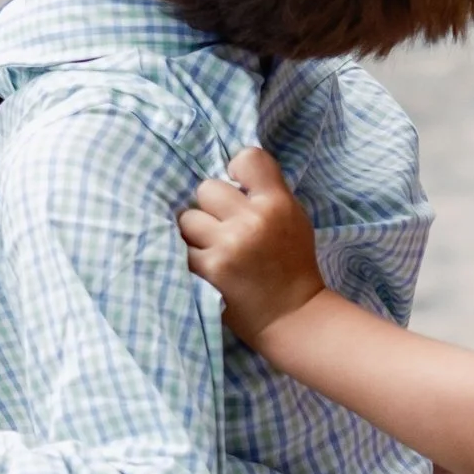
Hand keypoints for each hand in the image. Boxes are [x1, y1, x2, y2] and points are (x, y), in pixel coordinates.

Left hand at [180, 147, 323, 344]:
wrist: (292, 315)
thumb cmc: (290, 264)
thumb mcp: (292, 219)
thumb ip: (265, 193)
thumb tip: (228, 173)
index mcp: (277, 203)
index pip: (248, 158)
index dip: (236, 169)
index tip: (237, 188)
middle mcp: (254, 219)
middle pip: (207, 188)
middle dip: (210, 209)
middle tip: (224, 230)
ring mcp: (230, 244)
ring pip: (188, 218)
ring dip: (194, 234)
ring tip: (213, 251)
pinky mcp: (211, 268)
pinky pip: (181, 248)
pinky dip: (189, 257)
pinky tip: (205, 267)